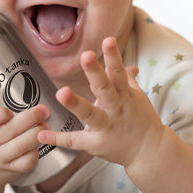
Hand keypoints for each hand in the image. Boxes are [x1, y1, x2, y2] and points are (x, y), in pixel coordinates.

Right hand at [0, 104, 49, 192]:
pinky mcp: (9, 171)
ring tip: (45, 125)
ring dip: (37, 133)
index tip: (11, 111)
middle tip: (44, 110)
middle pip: (11, 129)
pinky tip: (37, 145)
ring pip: (22, 145)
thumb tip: (23, 101)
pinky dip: (35, 152)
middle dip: (32, 116)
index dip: (1, 113)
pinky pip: (27, 161)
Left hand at [38, 37, 163, 167]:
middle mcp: (116, 109)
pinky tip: (42, 134)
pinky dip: (58, 138)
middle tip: (85, 55)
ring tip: (60, 92)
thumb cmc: (141, 120)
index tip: (107, 40)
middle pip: (105, 88)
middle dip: (95, 73)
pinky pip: (75, 140)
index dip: (113, 56)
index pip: (119, 72)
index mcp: (125, 96)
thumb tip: (128, 64)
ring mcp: (106, 127)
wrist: (150, 152)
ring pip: (90, 114)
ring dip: (75, 103)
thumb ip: (128, 80)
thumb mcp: (138, 97)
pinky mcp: (96, 144)